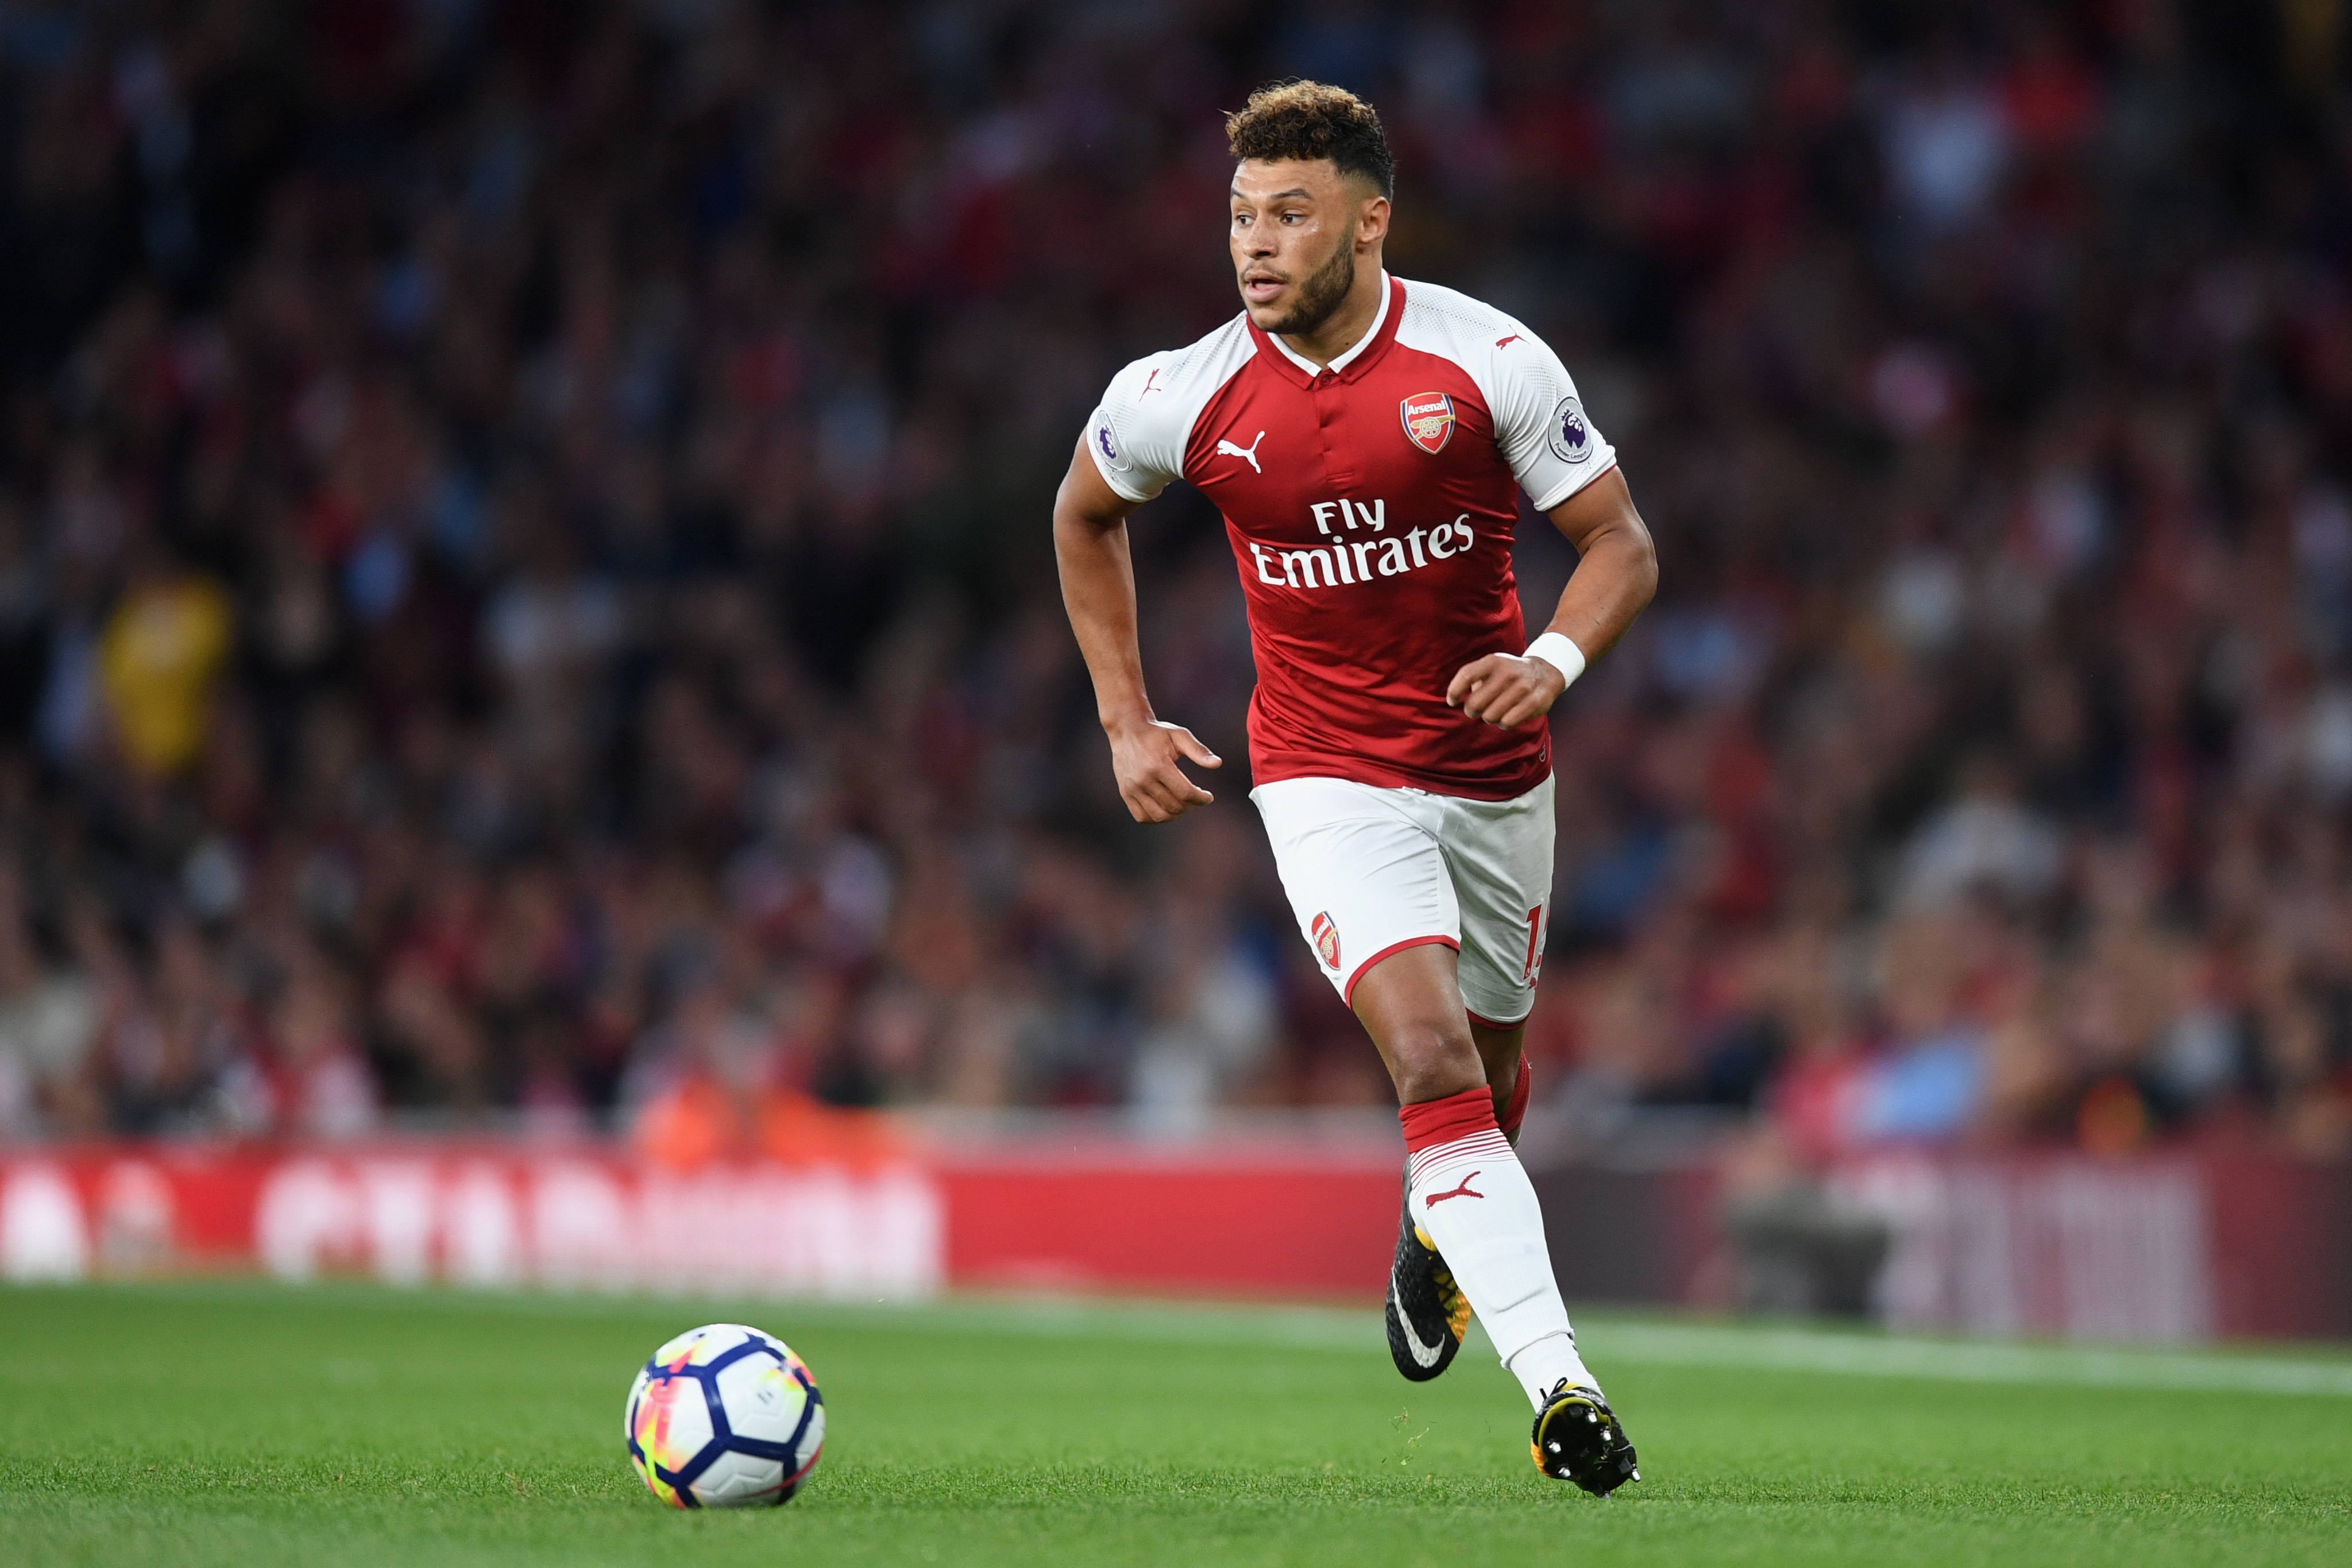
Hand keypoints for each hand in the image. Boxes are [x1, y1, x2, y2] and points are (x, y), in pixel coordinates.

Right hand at [1107, 718, 1220, 822]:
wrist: (1127, 730)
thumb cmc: (1157, 733)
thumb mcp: (1179, 736)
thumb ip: (1198, 751)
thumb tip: (1218, 763)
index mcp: (1158, 765)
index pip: (1185, 793)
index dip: (1201, 799)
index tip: (1208, 797)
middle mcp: (1143, 779)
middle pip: (1174, 806)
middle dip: (1191, 806)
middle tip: (1196, 799)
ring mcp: (1132, 788)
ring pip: (1159, 816)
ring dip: (1176, 815)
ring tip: (1183, 805)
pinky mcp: (1125, 793)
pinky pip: (1142, 817)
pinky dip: (1157, 818)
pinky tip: (1167, 809)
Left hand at [1446, 653, 1567, 728]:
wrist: (1546, 672)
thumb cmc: (1509, 673)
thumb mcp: (1492, 666)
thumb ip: (1472, 679)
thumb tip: (1457, 698)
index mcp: (1493, 661)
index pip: (1466, 675)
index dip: (1454, 691)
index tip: (1452, 701)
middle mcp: (1507, 673)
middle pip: (1475, 703)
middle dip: (1471, 711)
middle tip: (1476, 710)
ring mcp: (1522, 687)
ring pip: (1490, 716)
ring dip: (1489, 718)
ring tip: (1496, 711)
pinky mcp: (1534, 702)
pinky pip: (1507, 723)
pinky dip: (1504, 724)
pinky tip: (1507, 717)